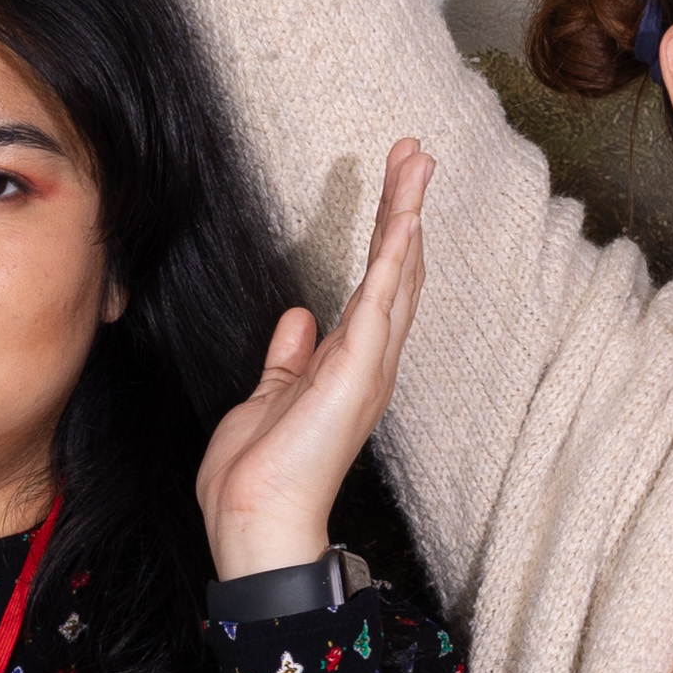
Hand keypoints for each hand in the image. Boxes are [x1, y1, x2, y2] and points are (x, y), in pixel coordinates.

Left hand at [197, 140, 429, 580]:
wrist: (256, 520)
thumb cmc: (258, 475)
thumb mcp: (268, 397)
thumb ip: (288, 357)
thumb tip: (298, 317)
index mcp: (348, 368)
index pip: (375, 289)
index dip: (388, 237)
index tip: (393, 189)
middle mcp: (369, 364)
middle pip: (398, 271)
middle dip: (406, 209)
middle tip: (416, 152)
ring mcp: (368, 367)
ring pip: (397, 275)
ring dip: (406, 214)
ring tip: (417, 160)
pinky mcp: (357, 371)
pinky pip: (381, 301)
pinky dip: (394, 257)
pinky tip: (404, 218)